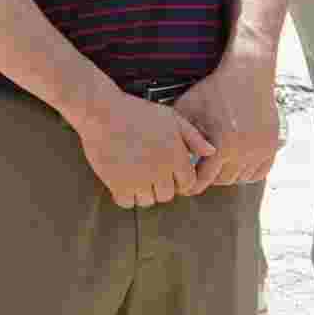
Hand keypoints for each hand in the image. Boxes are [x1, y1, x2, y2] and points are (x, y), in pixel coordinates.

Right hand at [75, 85, 212, 210]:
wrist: (102, 112)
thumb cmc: (137, 112)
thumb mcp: (171, 118)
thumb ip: (193, 136)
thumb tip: (212, 152)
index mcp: (175, 156)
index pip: (188, 183)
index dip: (179, 180)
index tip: (168, 174)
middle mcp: (160, 171)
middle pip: (167, 195)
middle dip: (160, 186)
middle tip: (149, 172)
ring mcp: (139, 179)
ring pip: (147, 201)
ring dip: (143, 192)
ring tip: (135, 175)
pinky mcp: (118, 184)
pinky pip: (127, 202)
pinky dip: (125, 196)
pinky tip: (122, 181)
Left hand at [176, 67, 284, 189]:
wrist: (248, 74)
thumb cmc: (214, 89)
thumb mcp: (188, 107)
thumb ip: (179, 133)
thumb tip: (171, 157)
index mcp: (222, 145)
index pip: (204, 179)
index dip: (192, 184)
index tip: (186, 186)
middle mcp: (244, 151)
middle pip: (222, 180)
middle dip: (209, 178)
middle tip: (200, 171)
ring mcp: (260, 150)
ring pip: (240, 178)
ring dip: (228, 174)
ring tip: (217, 164)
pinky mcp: (272, 146)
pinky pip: (259, 173)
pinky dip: (247, 172)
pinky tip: (236, 163)